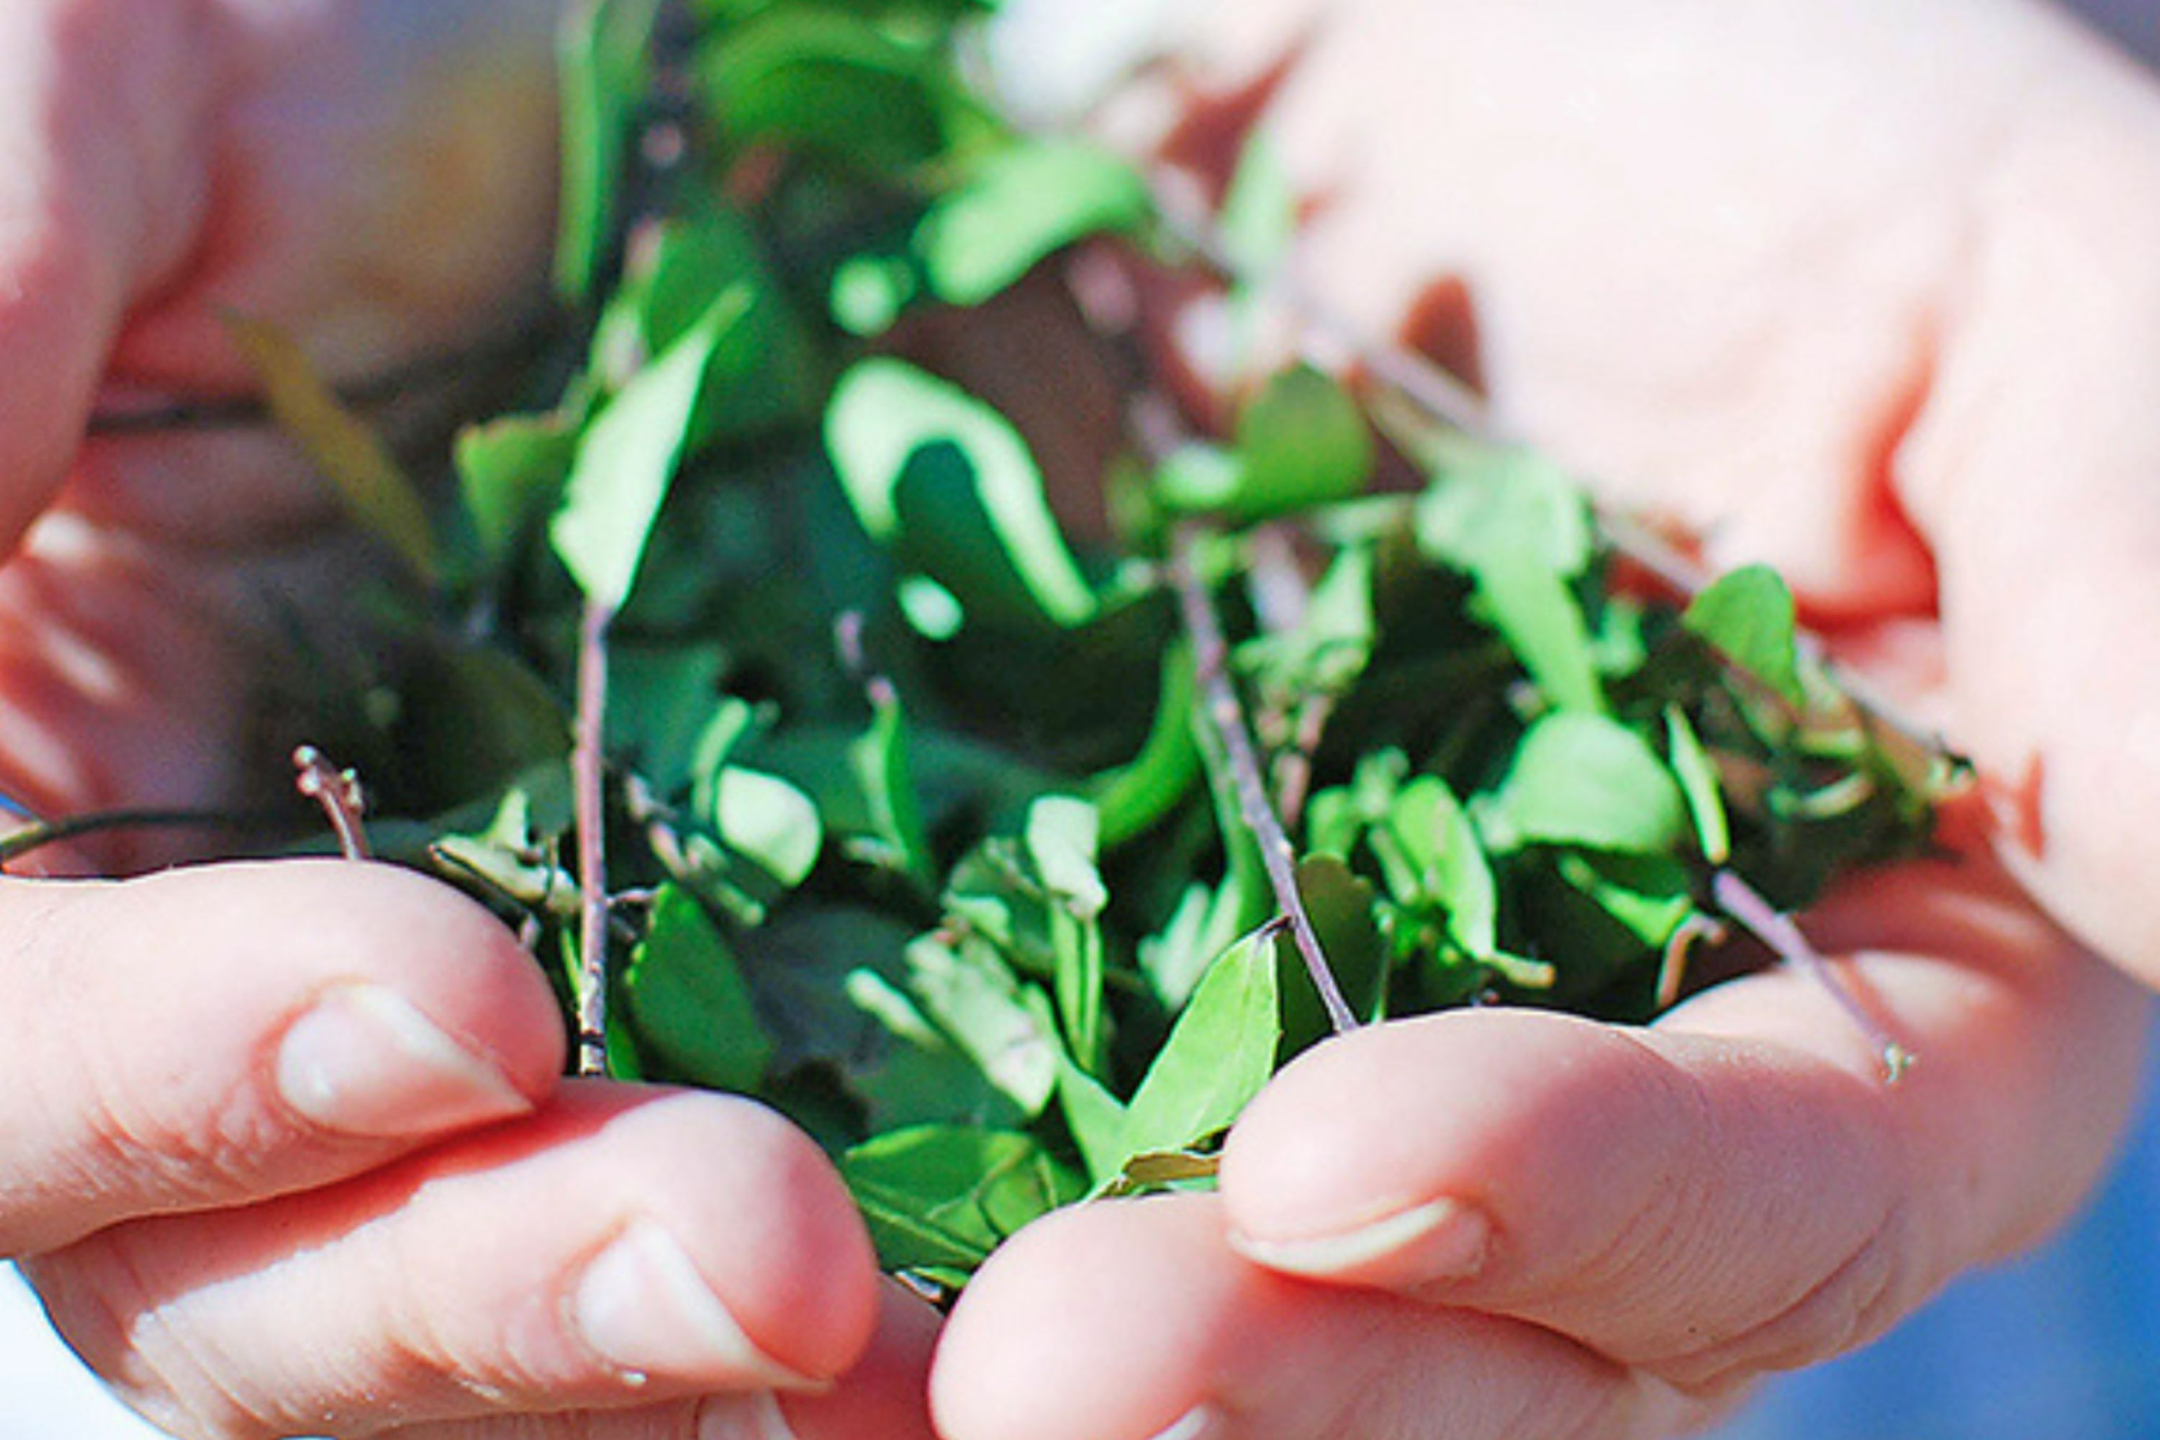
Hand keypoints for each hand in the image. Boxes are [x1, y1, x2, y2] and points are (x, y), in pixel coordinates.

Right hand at [0, 4, 935, 1434]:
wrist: (569, 57)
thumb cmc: (284, 36)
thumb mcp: (80, 97)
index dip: (165, 1077)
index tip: (453, 1006)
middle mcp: (179, 951)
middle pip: (237, 1272)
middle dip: (484, 1282)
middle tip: (762, 1253)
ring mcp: (440, 993)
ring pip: (481, 1289)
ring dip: (676, 1336)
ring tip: (894, 1312)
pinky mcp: (693, 971)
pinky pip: (734, 1177)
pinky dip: (858, 1253)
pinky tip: (999, 1282)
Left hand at [929, 3, 2159, 1435]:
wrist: (1424, 45)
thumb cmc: (1759, 112)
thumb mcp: (2029, 297)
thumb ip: (2151, 585)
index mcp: (1890, 969)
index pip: (1795, 1186)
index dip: (1593, 1214)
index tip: (1344, 1169)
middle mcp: (1605, 1059)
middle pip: (1480, 1341)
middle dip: (1277, 1382)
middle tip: (1037, 1377)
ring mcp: (1321, 1007)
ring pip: (1211, 1284)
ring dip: (1029, 1355)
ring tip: (830, 1362)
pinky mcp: (1077, 916)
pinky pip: (973, 1089)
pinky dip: (865, 1161)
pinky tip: (701, 1186)